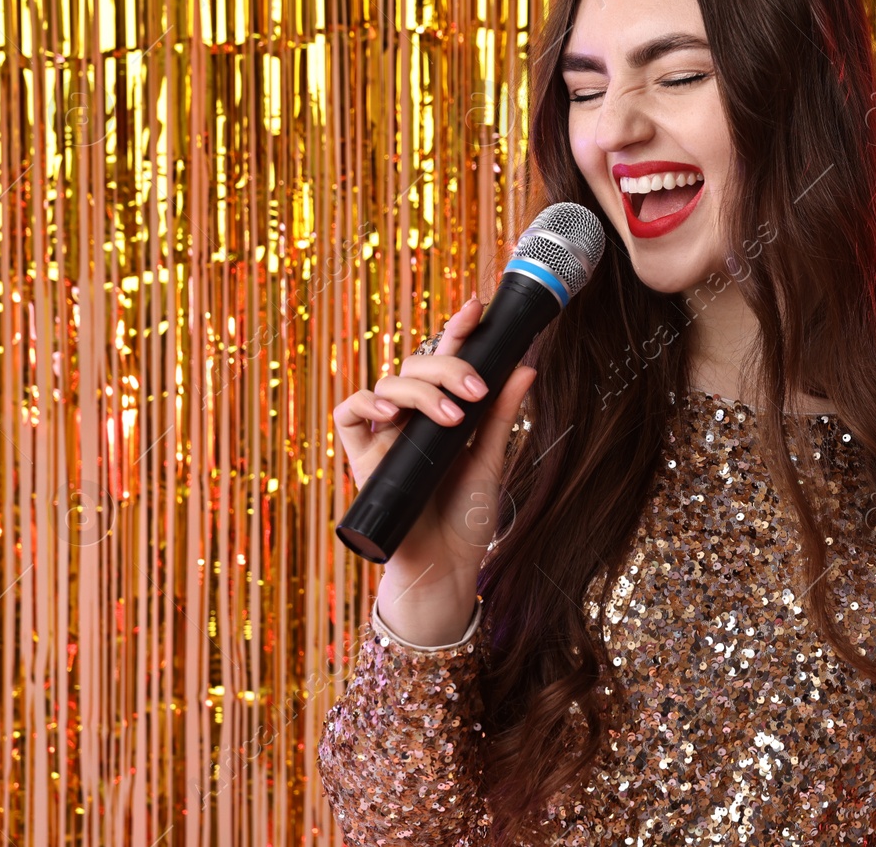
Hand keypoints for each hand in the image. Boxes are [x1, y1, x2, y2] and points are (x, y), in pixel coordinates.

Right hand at [332, 295, 535, 639]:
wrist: (446, 567)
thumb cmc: (467, 517)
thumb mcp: (492, 460)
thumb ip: (502, 414)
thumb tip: (526, 365)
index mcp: (444, 412)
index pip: (447, 360)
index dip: (457, 331)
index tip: (477, 307)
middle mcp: (412, 417)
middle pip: (418, 366)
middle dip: (448, 366)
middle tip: (477, 390)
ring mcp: (385, 434)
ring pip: (390, 382)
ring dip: (421, 390)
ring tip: (453, 417)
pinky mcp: (360, 456)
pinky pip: (349, 412)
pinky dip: (368, 402)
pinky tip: (392, 413)